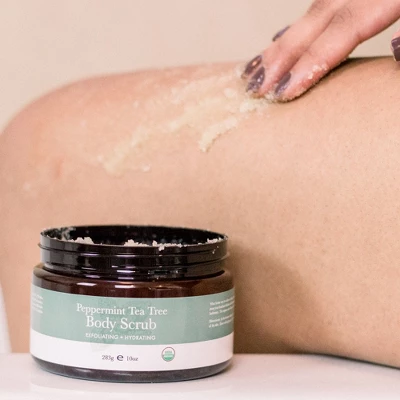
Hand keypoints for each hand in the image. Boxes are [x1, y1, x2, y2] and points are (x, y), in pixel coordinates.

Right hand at [242, 0, 399, 100]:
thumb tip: (395, 50)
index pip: (342, 30)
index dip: (310, 62)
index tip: (283, 92)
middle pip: (315, 21)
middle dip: (281, 57)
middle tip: (254, 89)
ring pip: (310, 13)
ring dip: (279, 45)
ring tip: (252, 71)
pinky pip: (318, 6)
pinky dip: (295, 27)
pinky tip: (279, 38)